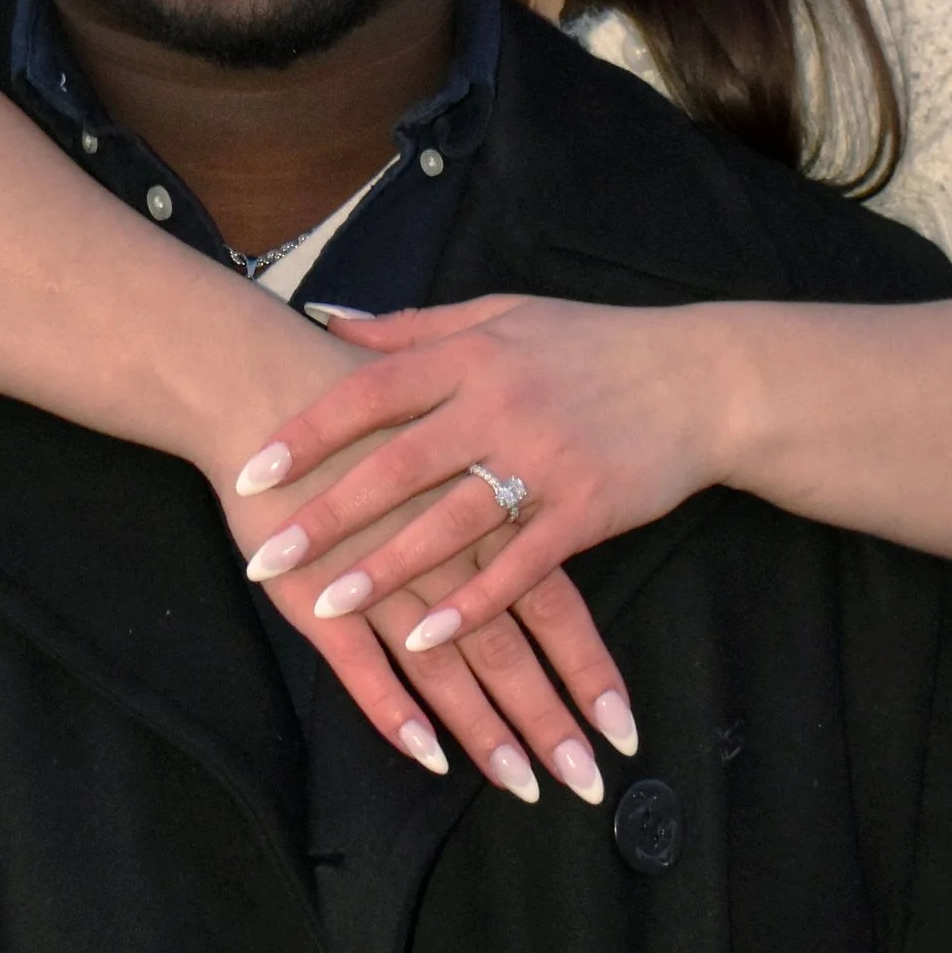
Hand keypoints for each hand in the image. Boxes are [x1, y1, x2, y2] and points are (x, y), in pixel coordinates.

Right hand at [212, 435, 629, 805]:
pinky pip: (362, 663)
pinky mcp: (317, 592)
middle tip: (587, 783)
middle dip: (549, 720)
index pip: (553, 607)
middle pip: (507, 650)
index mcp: (484, 515)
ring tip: (522, 785)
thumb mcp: (450, 432)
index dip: (588, 671)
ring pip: (445, 667)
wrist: (266, 382)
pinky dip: (393, 709)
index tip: (623, 732)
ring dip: (484, 730)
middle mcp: (444, 554)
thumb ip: (493, 471)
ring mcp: (380, 577)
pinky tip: (426, 752)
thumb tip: (546, 510)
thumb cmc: (363, 399)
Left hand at [232, 294, 745, 652]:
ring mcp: (545, 461)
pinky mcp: (586, 511)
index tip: (251, 470)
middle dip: (326, 515)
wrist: (700, 378)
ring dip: (385, 569)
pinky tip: (428, 637)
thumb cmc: (591, 345)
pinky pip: (520, 568)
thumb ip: (414, 329)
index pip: (372, 391)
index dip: (308, 432)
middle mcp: (502, 406)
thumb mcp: (501, 315)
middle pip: (396, 466)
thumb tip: (330, 322)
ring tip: (325, 604)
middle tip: (266, 555)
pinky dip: (474, 605)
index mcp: (473, 355)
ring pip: (450, 524)